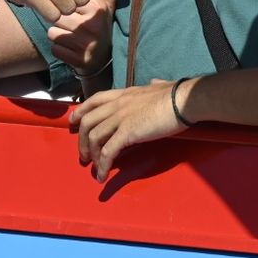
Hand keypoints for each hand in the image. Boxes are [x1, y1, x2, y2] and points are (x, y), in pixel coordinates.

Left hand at [48, 0, 126, 74]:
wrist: (102, 61)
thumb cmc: (100, 26)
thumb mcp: (107, 4)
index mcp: (97, 9)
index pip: (66, 1)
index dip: (68, 7)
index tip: (76, 13)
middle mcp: (92, 26)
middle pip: (58, 16)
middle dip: (61, 22)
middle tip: (74, 27)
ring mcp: (85, 44)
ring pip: (53, 32)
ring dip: (58, 35)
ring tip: (72, 37)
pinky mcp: (78, 60)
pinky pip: (54, 48)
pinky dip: (59, 50)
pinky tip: (71, 49)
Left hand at [69, 77, 188, 181]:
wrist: (183, 100)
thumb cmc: (177, 94)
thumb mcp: (160, 86)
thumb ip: (154, 85)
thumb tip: (156, 83)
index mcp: (124, 93)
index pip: (95, 100)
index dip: (81, 111)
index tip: (73, 121)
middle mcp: (117, 104)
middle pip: (88, 121)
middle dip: (81, 139)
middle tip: (83, 154)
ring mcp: (120, 118)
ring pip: (94, 136)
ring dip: (91, 154)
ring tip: (93, 167)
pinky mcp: (127, 132)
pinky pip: (108, 151)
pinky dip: (102, 165)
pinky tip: (102, 175)